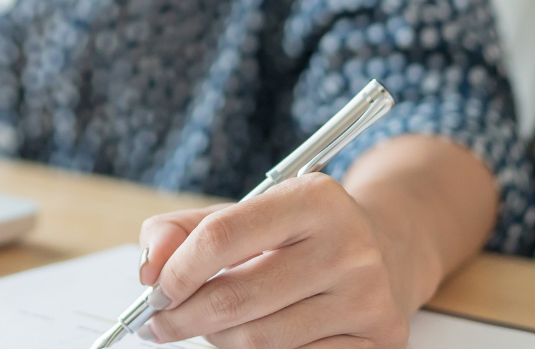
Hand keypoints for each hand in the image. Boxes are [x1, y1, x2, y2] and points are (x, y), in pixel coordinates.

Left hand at [136, 174, 408, 348]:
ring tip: (213, 326)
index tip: (156, 291)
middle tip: (161, 324)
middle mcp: (349, 246)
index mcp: (315, 200)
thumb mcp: (244, 214)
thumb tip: (150, 268)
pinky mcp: (378, 340)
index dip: (177, 271)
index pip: (222, 236)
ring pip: (258, 340)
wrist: (384, 254)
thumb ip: (181, 231)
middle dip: (183, 317)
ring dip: (219, 339)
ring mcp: (368, 298)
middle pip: (235, 299)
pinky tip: (255, 338)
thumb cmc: (296, 238)